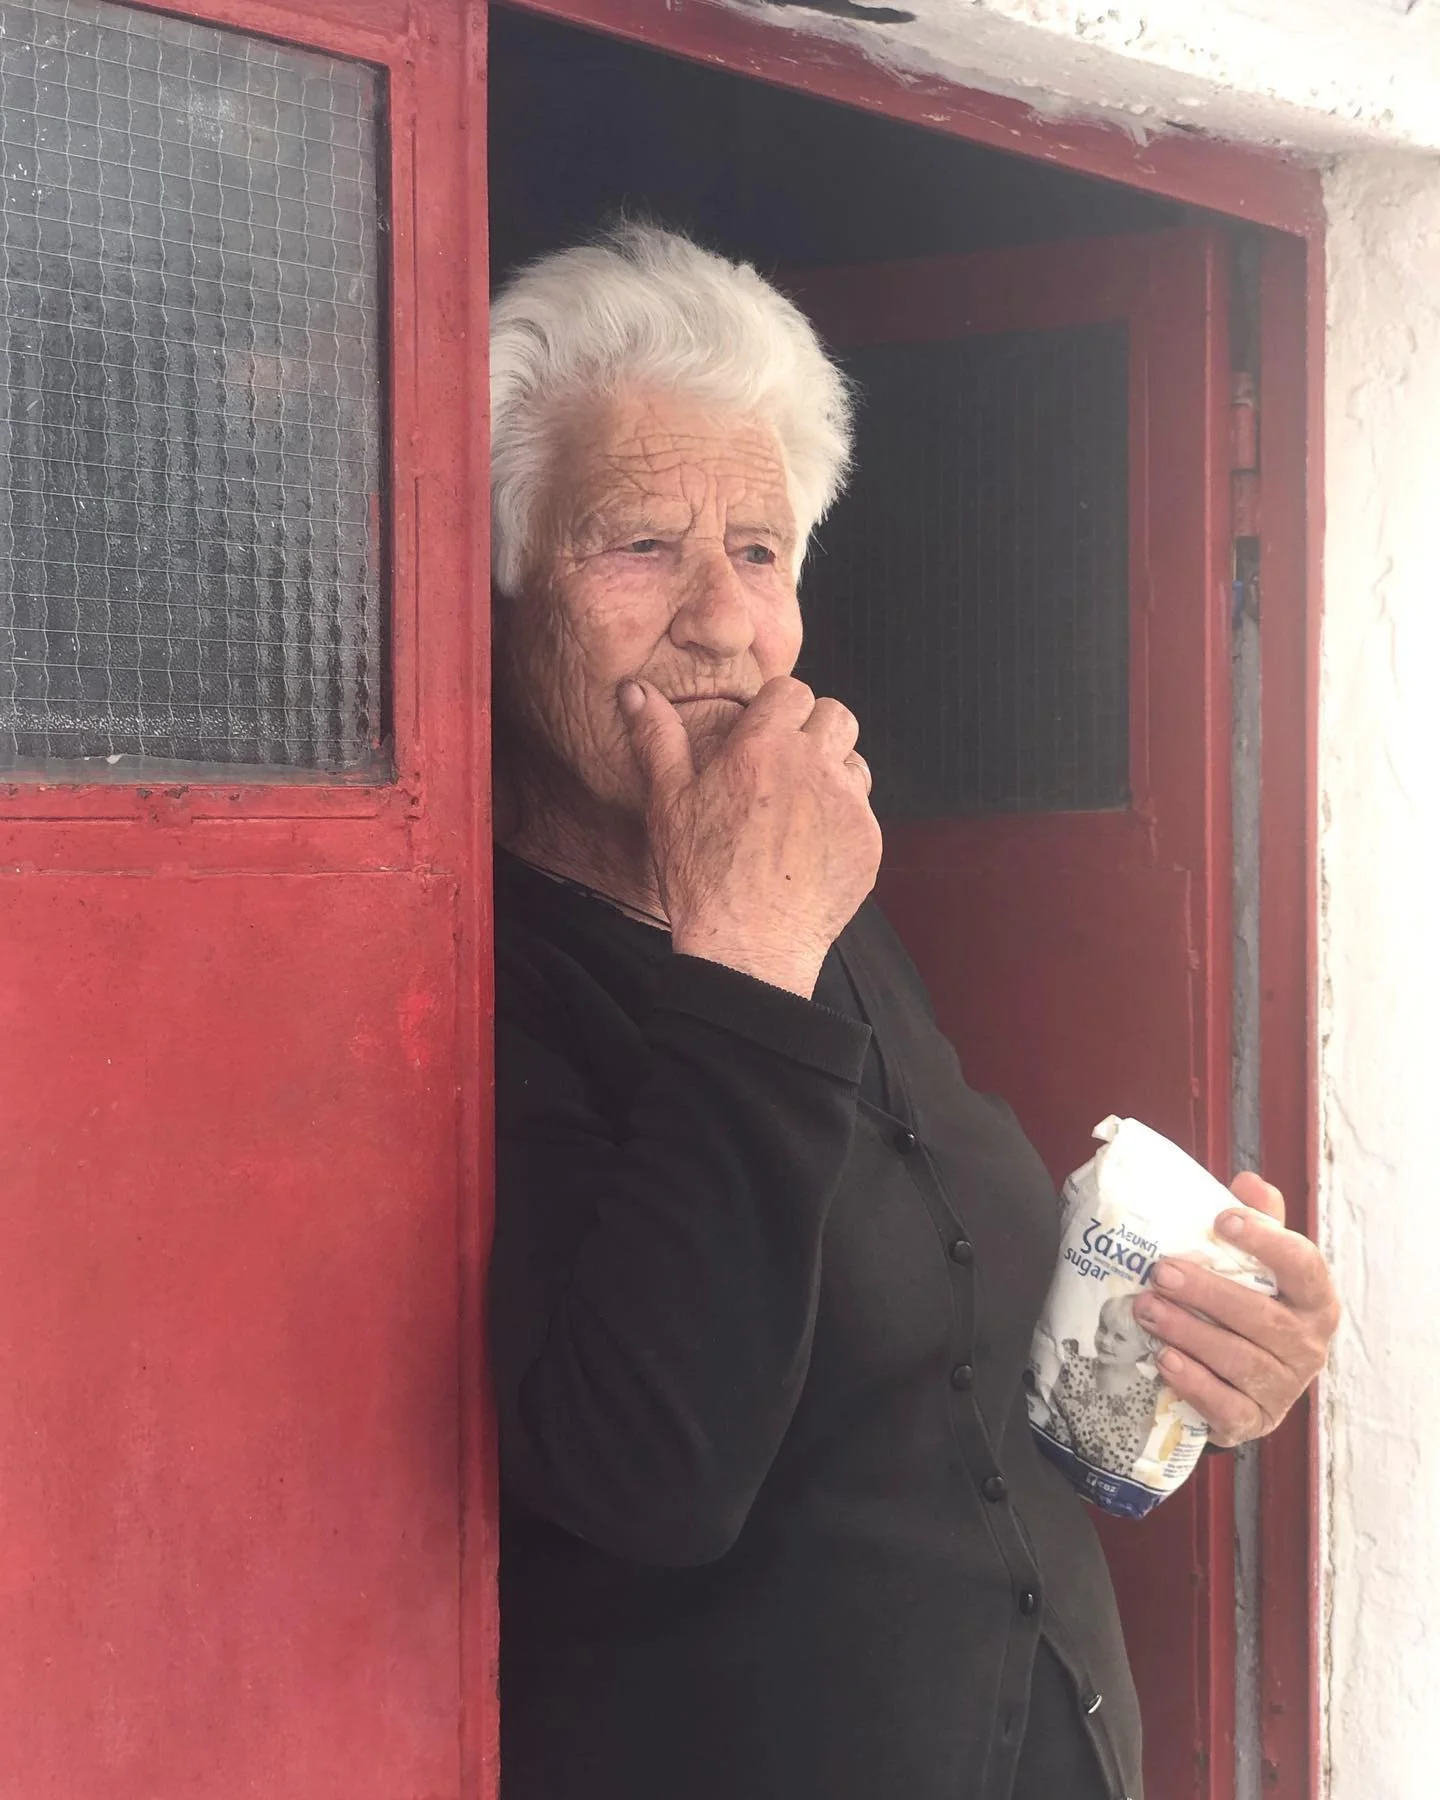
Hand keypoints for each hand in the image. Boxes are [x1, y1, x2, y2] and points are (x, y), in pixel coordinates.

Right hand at [619, 675, 881, 996]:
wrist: (747, 946)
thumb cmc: (701, 877)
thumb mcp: (668, 803)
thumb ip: (658, 738)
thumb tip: (636, 690)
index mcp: (763, 747)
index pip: (793, 690)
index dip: (778, 708)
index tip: (765, 733)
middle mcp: (812, 766)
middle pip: (836, 715)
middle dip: (814, 732)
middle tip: (786, 766)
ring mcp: (846, 804)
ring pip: (855, 761)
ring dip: (833, 772)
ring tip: (800, 807)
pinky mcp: (867, 840)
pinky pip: (863, 811)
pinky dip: (843, 820)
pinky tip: (811, 848)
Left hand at [1132, 1173, 1339, 1446]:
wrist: (1246, 1379)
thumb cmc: (1251, 1305)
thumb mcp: (1260, 1262)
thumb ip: (1259, 1220)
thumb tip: (1247, 1181)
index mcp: (1315, 1299)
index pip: (1304, 1266)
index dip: (1267, 1242)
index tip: (1222, 1220)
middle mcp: (1308, 1345)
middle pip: (1261, 1318)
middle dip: (1207, 1293)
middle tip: (1160, 1273)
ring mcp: (1285, 1387)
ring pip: (1239, 1360)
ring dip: (1189, 1334)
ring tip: (1148, 1310)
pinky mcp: (1255, 1420)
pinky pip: (1226, 1406)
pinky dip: (1194, 1383)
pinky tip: (1164, 1360)